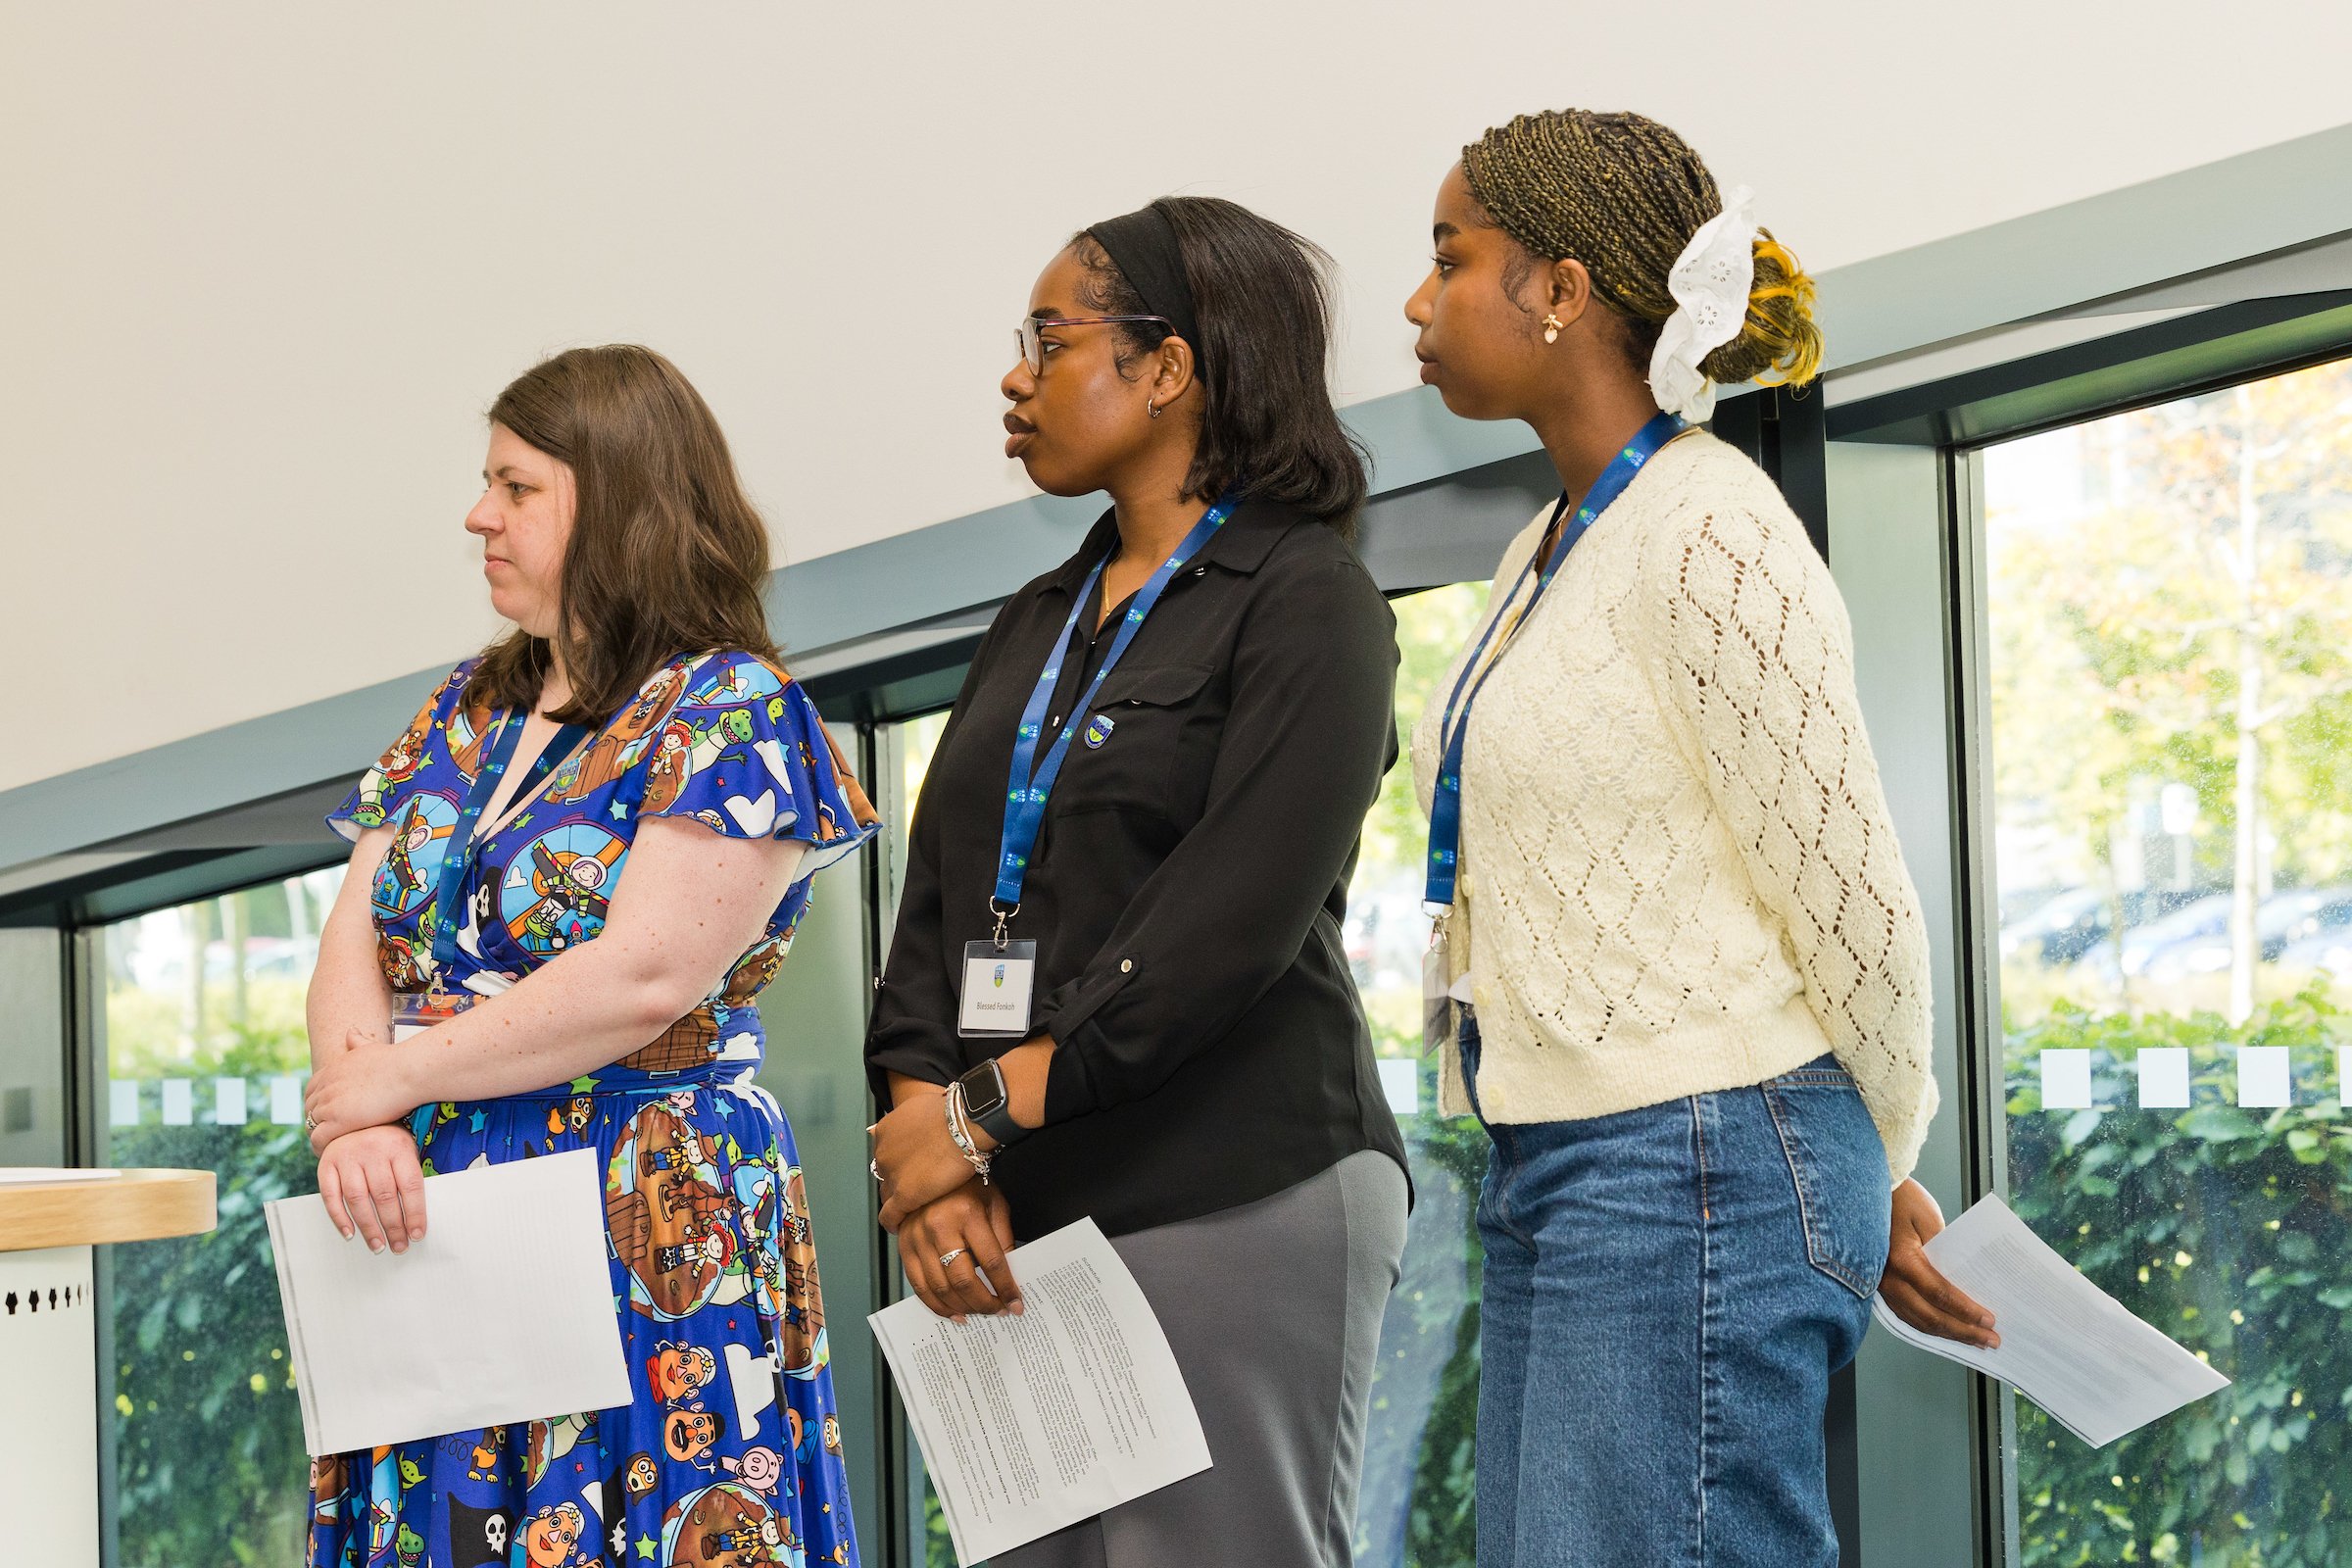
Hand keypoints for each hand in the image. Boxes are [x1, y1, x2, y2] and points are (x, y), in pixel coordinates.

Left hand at [304, 1027, 423, 1153]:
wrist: (408, 1072)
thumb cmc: (396, 1060)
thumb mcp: (371, 1046)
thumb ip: (358, 1041)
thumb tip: (350, 1032)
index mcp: (331, 1070)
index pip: (311, 1090)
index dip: (318, 1103)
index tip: (329, 1113)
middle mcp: (326, 1086)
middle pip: (309, 1109)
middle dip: (317, 1121)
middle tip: (331, 1134)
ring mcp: (330, 1104)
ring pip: (311, 1126)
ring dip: (318, 1137)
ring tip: (331, 1147)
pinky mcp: (337, 1122)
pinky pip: (318, 1140)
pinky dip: (321, 1148)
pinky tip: (332, 1153)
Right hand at [317, 1124, 426, 1252]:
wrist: (351, 1119)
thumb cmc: (385, 1142)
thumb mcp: (404, 1150)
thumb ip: (408, 1177)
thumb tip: (416, 1219)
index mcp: (398, 1147)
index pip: (410, 1185)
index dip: (415, 1213)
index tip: (418, 1235)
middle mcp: (372, 1150)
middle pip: (384, 1196)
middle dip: (393, 1226)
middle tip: (399, 1247)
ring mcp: (347, 1157)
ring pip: (358, 1199)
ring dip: (368, 1227)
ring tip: (378, 1246)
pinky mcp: (326, 1165)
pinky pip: (331, 1196)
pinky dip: (339, 1218)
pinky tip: (350, 1234)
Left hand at [871, 1086, 981, 1232]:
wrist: (964, 1125)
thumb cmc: (953, 1113)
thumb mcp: (923, 1106)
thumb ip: (912, 1116)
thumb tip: (916, 1118)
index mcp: (885, 1131)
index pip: (886, 1155)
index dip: (898, 1163)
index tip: (909, 1168)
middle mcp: (883, 1153)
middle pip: (885, 1175)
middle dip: (897, 1181)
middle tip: (915, 1187)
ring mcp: (892, 1175)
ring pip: (887, 1195)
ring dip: (897, 1202)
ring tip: (910, 1209)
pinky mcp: (904, 1195)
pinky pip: (890, 1215)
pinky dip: (892, 1223)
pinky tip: (898, 1227)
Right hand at [898, 1182, 1021, 1322]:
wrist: (931, 1169)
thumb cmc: (969, 1186)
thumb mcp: (995, 1205)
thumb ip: (1003, 1240)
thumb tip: (1011, 1277)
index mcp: (967, 1214)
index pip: (991, 1261)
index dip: (1006, 1287)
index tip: (1016, 1304)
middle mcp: (939, 1227)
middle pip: (963, 1279)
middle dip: (984, 1303)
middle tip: (998, 1312)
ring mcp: (918, 1238)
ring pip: (940, 1287)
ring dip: (963, 1308)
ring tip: (979, 1314)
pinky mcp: (904, 1248)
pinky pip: (919, 1286)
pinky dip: (936, 1305)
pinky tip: (953, 1313)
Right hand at [1880, 1177, 1998, 1347]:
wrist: (1866, 1192)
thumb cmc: (1901, 1199)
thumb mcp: (1930, 1219)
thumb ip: (1946, 1252)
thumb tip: (1964, 1282)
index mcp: (1902, 1260)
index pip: (1940, 1294)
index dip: (1966, 1311)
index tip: (1990, 1321)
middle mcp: (1888, 1278)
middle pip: (1929, 1316)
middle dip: (1963, 1331)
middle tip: (1991, 1340)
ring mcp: (1881, 1285)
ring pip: (1917, 1321)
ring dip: (1948, 1333)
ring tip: (1974, 1340)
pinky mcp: (1880, 1286)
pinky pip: (1906, 1314)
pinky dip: (1928, 1326)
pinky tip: (1946, 1331)